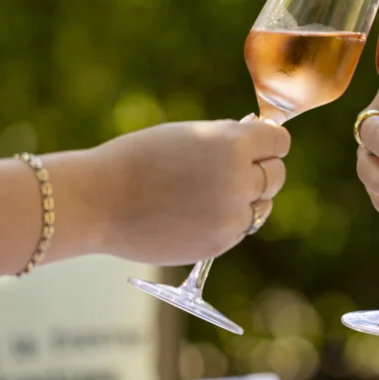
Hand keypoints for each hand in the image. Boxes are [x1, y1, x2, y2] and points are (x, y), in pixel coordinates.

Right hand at [90, 118, 290, 263]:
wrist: (99, 202)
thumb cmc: (138, 159)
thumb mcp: (187, 134)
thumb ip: (227, 138)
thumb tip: (258, 139)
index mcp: (232, 146)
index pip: (279, 141)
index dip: (269, 141)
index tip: (259, 143)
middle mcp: (238, 182)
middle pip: (277, 176)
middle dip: (262, 170)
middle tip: (235, 168)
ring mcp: (230, 217)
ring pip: (260, 207)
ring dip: (244, 199)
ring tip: (206, 192)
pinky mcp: (219, 244)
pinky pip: (239, 230)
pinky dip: (226, 222)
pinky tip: (194, 212)